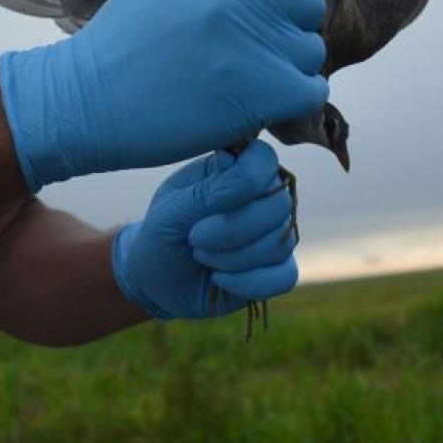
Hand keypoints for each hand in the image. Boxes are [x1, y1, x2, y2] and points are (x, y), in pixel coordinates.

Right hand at [0, 0, 327, 189]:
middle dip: (287, 29)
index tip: (266, 7)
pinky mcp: (262, 93)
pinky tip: (260, 106)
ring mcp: (254, 46)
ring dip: (288, 70)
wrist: (84, 101)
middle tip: (253, 54)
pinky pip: (312, 92)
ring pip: (312, 52)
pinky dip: (293, 102)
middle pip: (308, 7)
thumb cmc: (121, 44)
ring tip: (248, 82)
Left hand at [112, 141, 298, 319]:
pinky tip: (218, 279)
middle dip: (233, 228)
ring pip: (281, 243)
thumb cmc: (162, 232)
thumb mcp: (173, 209)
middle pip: (279, 205)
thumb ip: (207, 188)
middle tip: (195, 238)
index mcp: (237, 168)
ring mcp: (275, 232)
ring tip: (201, 256)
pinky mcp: (278, 269)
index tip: (211, 202)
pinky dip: (247, 282)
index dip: (245, 180)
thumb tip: (233, 160)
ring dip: (234, 257)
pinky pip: (284, 276)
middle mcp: (263, 196)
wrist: (157, 280)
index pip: (264, 159)